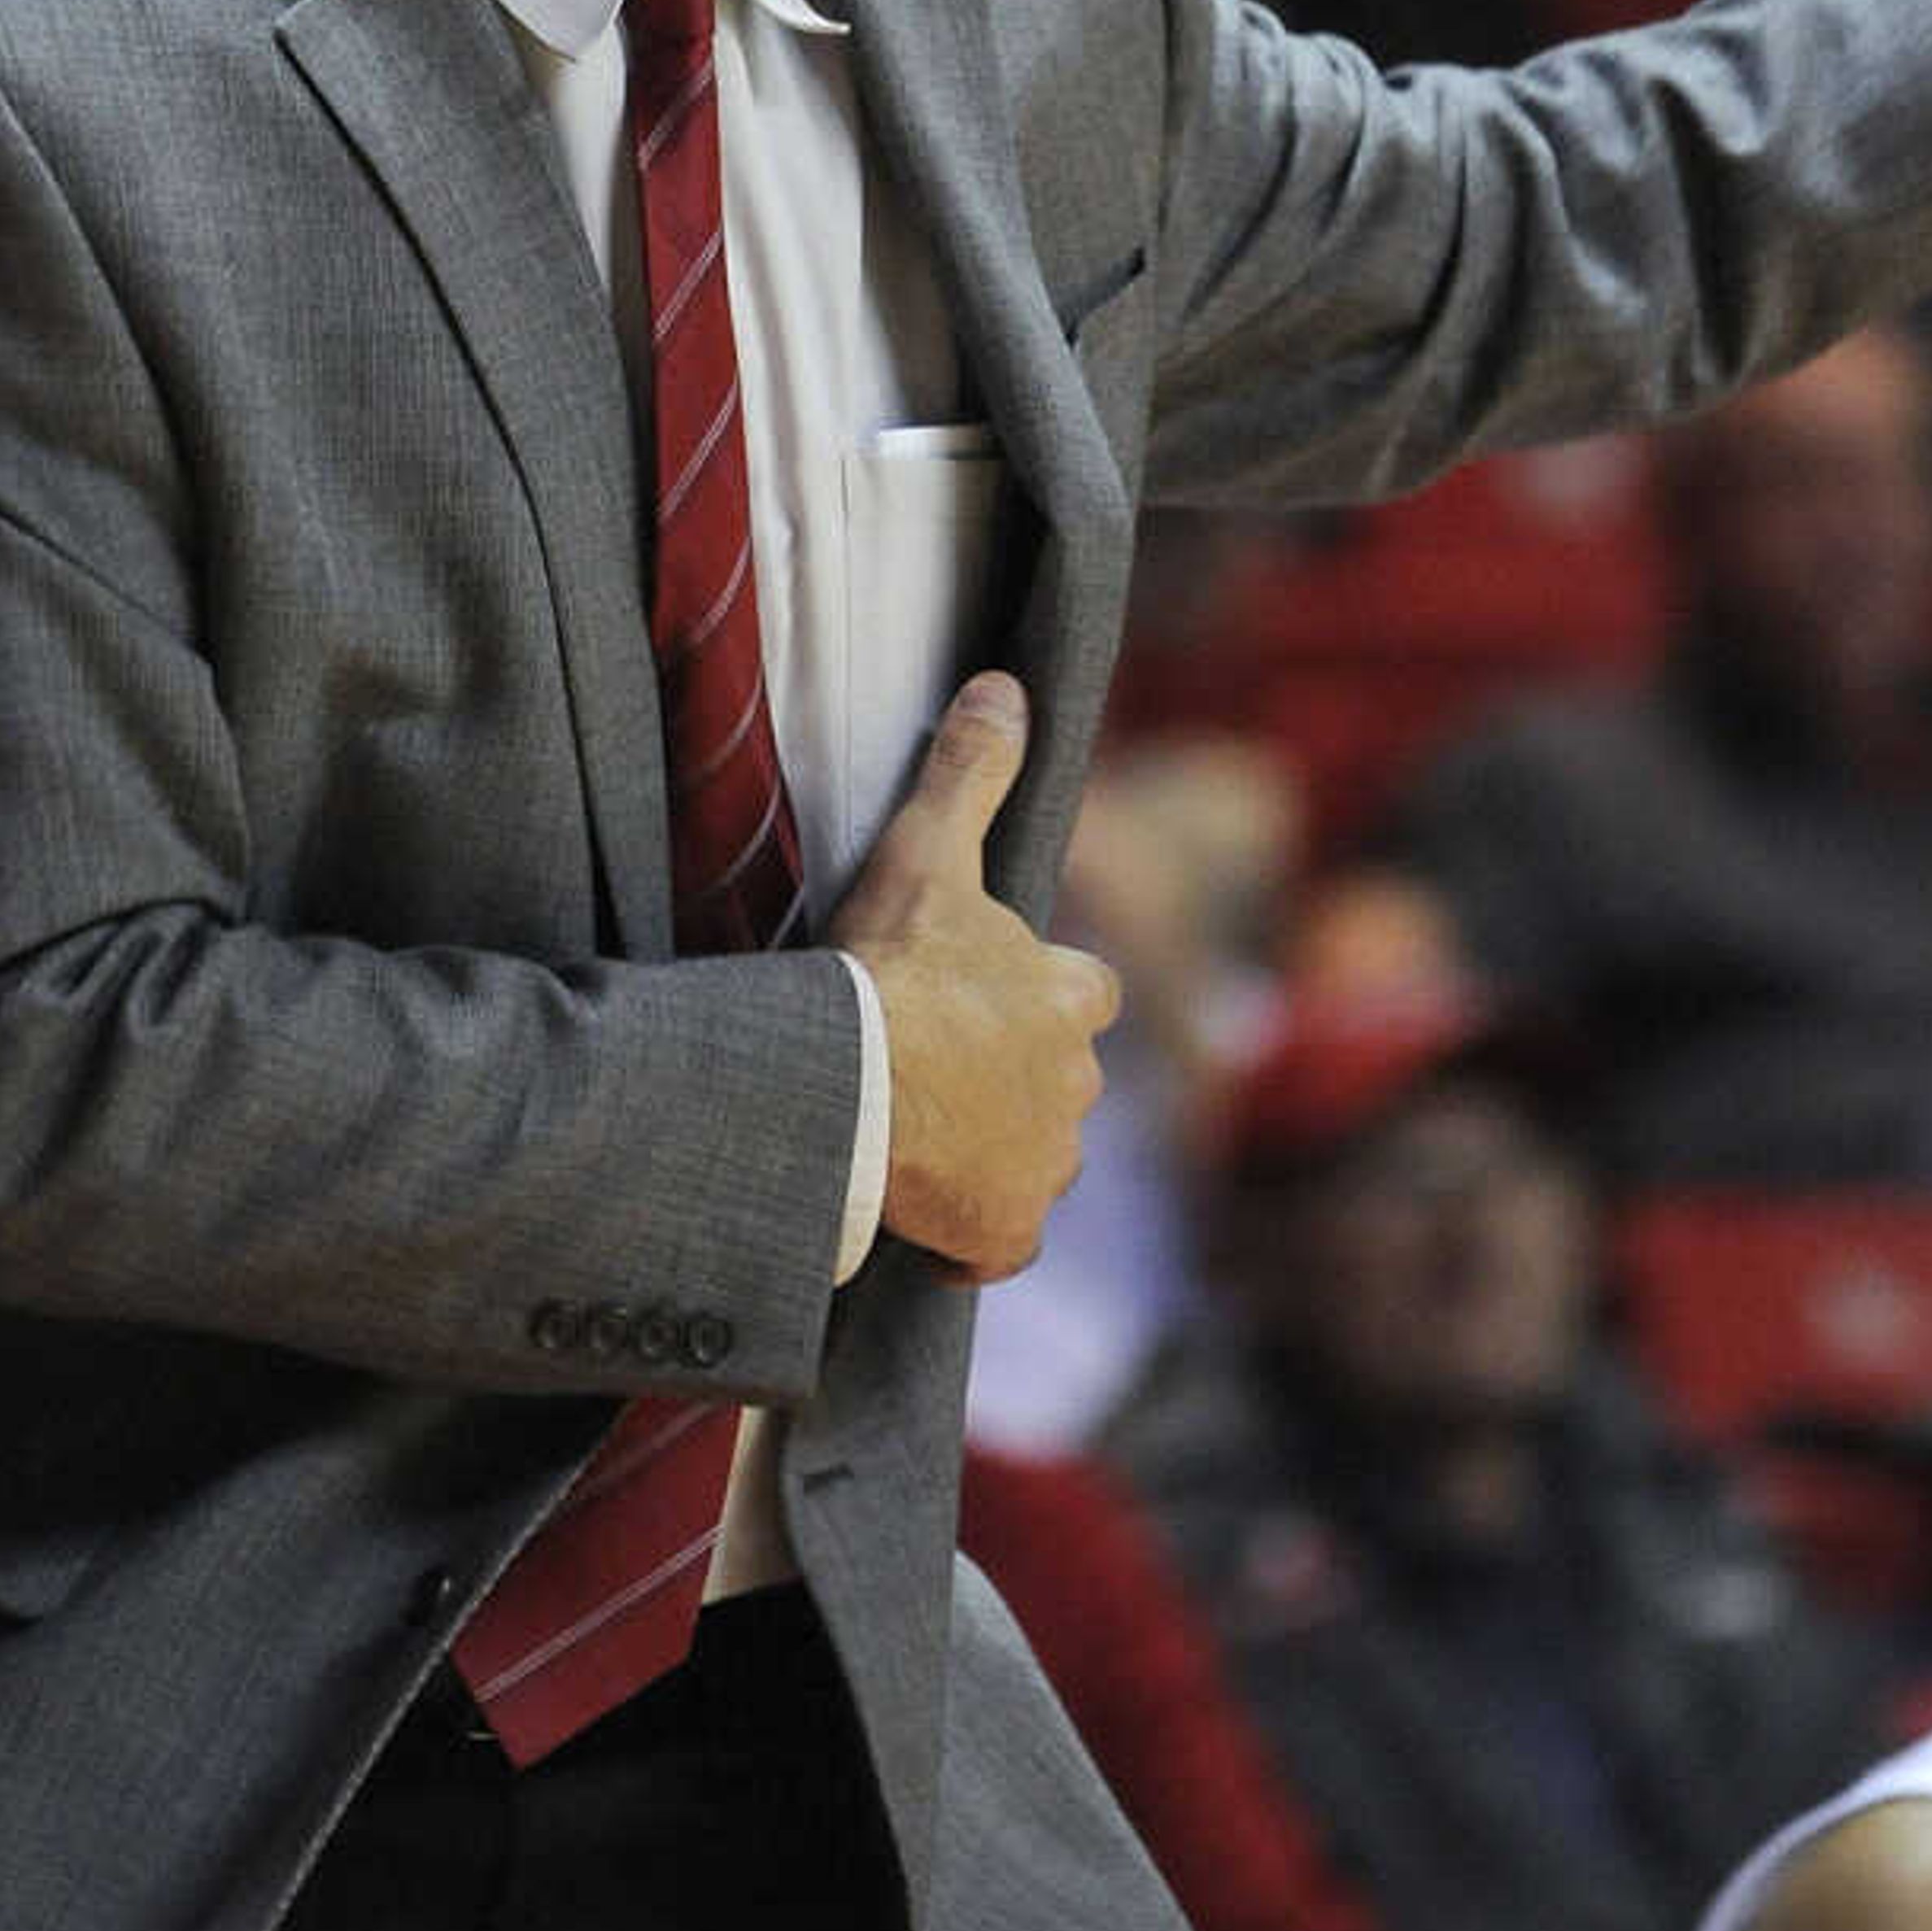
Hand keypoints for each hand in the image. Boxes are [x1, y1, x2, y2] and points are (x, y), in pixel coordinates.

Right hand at [829, 673, 1120, 1280]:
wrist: (849, 1082)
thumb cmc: (888, 966)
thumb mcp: (927, 851)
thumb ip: (970, 771)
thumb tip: (1006, 685)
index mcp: (1067, 997)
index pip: (1082, 993)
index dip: (1038, 997)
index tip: (982, 1001)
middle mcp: (1076, 1084)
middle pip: (1058, 1083)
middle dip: (1014, 1081)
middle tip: (935, 1074)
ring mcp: (1046, 1164)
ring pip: (1035, 1162)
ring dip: (992, 1156)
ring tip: (918, 1141)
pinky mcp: (1008, 1232)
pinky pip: (1002, 1245)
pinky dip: (973, 1239)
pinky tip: (925, 1220)